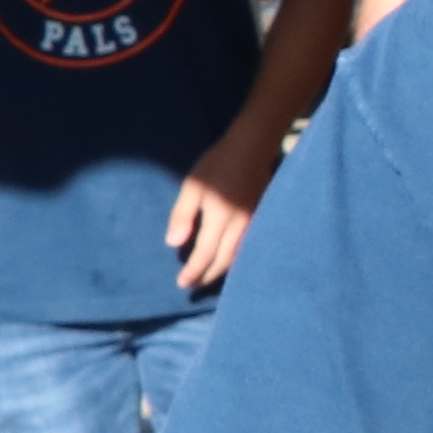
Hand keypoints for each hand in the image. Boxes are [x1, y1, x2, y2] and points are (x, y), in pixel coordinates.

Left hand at [168, 135, 279, 291]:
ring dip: (221, 270)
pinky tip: (226, 259)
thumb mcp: (193, 186)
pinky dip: (234, 259)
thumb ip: (182, 215)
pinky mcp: (259, 219)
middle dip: (207, 276)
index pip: (205, 254)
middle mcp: (240, 225)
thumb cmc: (217, 164)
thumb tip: (173, 244)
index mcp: (220, 217)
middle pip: (223, 261)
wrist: (252, 147)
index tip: (182, 283)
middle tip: (192, 285)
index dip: (194, 271)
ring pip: (237, 256)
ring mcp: (253, 223)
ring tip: (207, 276)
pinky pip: (246, 247)